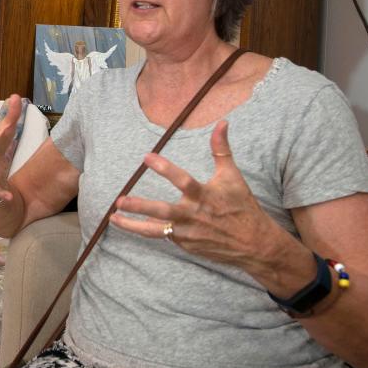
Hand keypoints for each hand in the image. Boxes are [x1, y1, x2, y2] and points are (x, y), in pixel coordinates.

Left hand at [109, 121, 278, 270]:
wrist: (254, 244)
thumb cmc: (241, 206)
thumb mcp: (232, 176)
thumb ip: (221, 149)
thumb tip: (222, 122)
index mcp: (204, 195)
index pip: (182, 180)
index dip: (165, 168)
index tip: (147, 156)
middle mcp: (193, 215)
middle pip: (162, 211)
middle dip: (140, 207)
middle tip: (120, 200)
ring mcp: (187, 232)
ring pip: (155, 230)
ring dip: (133, 225)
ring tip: (113, 218)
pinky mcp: (185, 244)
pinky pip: (162, 236)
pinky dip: (147, 230)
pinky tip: (130, 224)